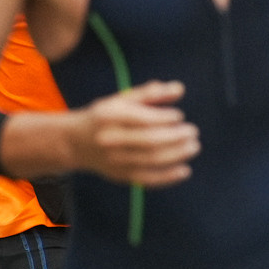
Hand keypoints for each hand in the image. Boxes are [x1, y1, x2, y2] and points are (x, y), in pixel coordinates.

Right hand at [70, 81, 198, 186]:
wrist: (75, 142)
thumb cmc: (104, 116)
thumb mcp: (121, 100)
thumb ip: (150, 93)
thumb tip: (180, 88)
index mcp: (108, 116)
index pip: (141, 119)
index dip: (164, 118)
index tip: (179, 116)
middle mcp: (109, 139)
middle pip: (148, 141)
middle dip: (175, 137)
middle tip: (193, 132)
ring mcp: (114, 160)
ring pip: (150, 161)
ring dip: (177, 155)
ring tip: (194, 146)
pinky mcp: (119, 175)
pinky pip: (147, 179)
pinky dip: (168, 177)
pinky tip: (185, 170)